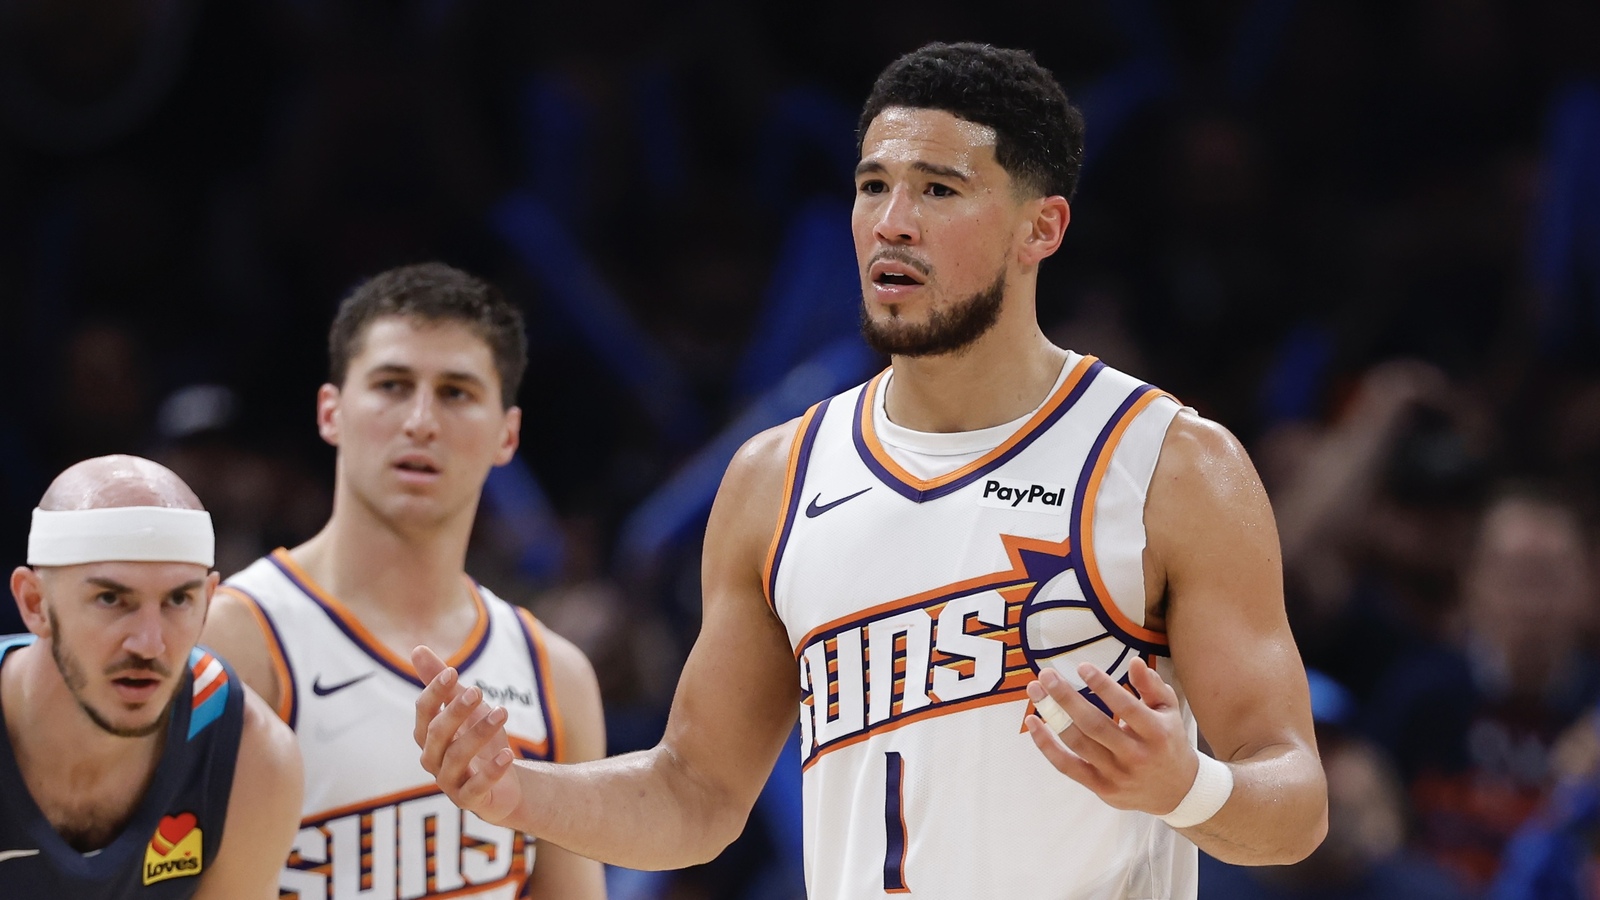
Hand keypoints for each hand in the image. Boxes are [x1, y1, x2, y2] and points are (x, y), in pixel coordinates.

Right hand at [413, 645, 524, 825]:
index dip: (434, 692)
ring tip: (503, 712)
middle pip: (437, 734)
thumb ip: (443, 684)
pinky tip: (508, 754)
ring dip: (479, 733)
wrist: (504, 785)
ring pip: (457, 758)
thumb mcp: (466, 710)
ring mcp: (450, 783)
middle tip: (478, 690)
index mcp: (428, 736)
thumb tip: (416, 649)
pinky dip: (492, 770)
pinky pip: (477, 787)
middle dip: (455, 711)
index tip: (452, 670)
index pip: (423, 712)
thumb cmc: (480, 743)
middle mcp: (433, 759)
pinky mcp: (470, 801)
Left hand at [1024, 658, 1197, 815]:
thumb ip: (1151, 686)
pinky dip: (1047, 746)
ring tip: (1035, 691)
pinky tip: (1034, 723)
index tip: (1082, 667)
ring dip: (1052, 716)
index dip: (1103, 686)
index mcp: (1156, 733)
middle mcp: (1136, 755)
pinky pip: (1067, 766)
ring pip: (1078, 744)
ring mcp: (1117, 774)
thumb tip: (1134, 662)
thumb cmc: (1168, 741)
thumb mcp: (1169, 710)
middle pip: (1094, 725)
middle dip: (1066, 698)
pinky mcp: (1101, 787)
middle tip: (1046, 675)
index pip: (1126, 706)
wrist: (1176, 792)